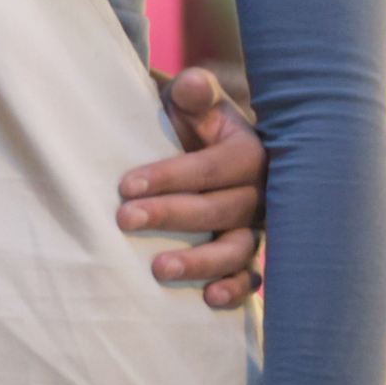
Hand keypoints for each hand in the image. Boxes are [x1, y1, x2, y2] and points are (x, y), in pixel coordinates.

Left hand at [122, 66, 265, 308]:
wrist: (194, 141)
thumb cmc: (190, 120)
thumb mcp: (191, 101)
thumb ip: (194, 94)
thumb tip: (192, 85)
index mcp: (250, 152)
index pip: (213, 167)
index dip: (172, 176)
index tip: (126, 185)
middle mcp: (261, 192)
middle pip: (221, 209)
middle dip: (172, 215)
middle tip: (124, 219)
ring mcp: (256, 226)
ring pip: (238, 248)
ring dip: (202, 262)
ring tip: (159, 268)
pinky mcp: (248, 252)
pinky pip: (251, 275)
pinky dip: (237, 289)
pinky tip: (210, 299)